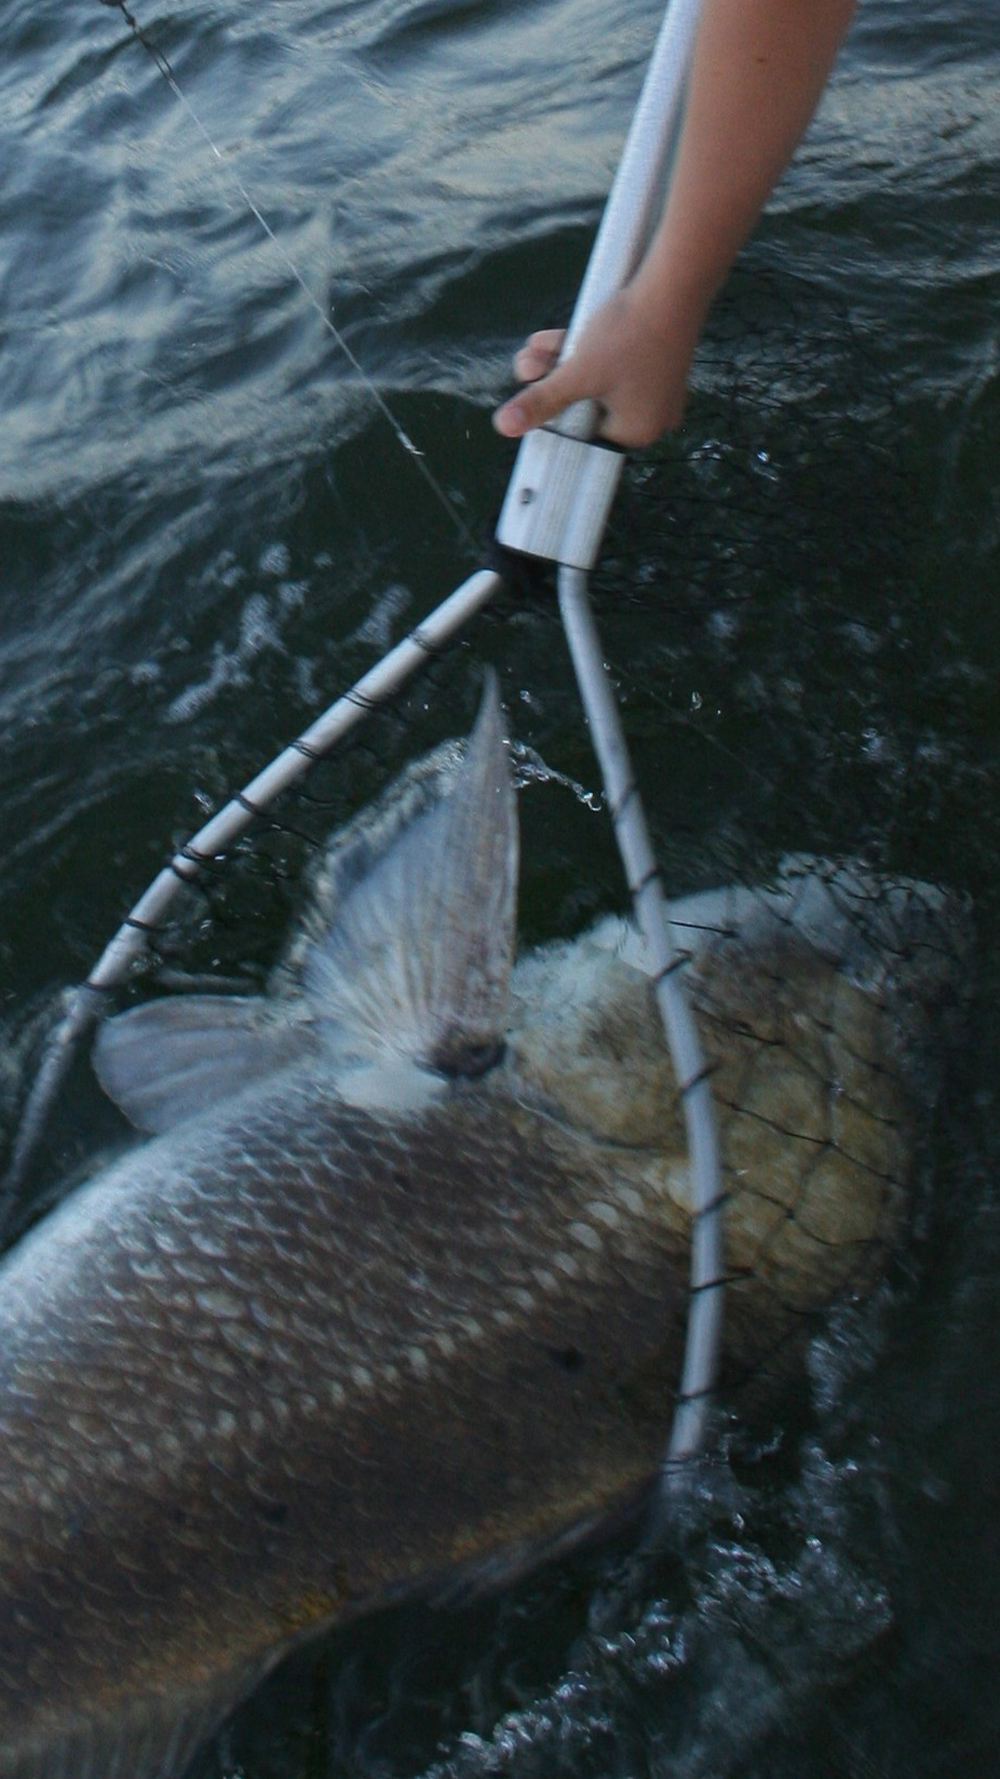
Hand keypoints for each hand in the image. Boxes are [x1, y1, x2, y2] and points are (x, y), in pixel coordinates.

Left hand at [491, 284, 696, 448]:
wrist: (673, 284)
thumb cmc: (629, 335)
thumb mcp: (577, 373)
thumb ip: (542, 401)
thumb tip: (505, 427)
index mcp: (636, 432)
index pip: (583, 437)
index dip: (553, 419)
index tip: (529, 402)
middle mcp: (650, 416)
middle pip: (585, 408)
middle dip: (551, 384)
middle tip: (527, 367)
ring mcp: (654, 389)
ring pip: (594, 383)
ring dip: (560, 364)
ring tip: (535, 349)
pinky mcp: (653, 361)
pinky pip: (611, 366)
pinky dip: (583, 352)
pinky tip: (554, 337)